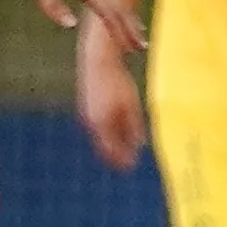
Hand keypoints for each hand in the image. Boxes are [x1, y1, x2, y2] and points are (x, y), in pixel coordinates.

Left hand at [0, 0, 137, 47]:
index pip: (106, 8)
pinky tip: (118, 17)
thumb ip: (51, 4)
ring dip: (125, 18)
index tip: (131, 46)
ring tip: (138, 38)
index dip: (119, 28)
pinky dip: (114, 8)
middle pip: (115, 3)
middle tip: (142, 48)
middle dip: (129, 25)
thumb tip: (71, 25)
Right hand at [76, 33, 146, 169]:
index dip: (121, 160)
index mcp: (100, 123)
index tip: (132, 166)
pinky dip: (109, 132)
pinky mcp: (87, 107)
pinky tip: (119, 129)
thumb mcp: (130, 104)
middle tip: (130, 162)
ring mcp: (87, 114)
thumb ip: (134, 126)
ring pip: (101, 136)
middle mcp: (91, 122)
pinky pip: (98, 126)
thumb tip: (140, 144)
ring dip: (114, 143)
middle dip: (117, 154)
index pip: (110, 151)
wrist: (98, 60)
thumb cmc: (117, 80)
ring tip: (127, 147)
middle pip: (104, 146)